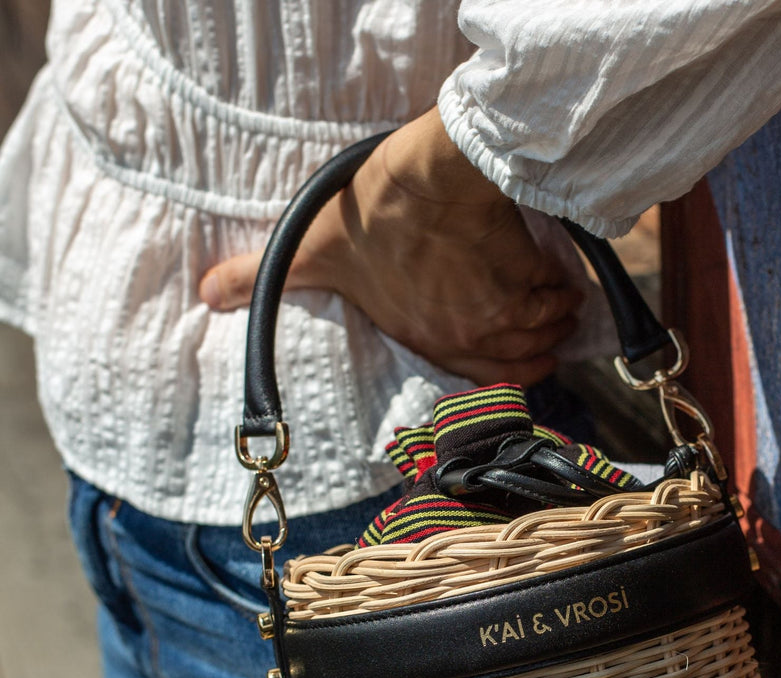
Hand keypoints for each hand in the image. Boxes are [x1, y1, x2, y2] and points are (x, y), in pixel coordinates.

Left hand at [199, 109, 581, 385]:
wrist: (423, 181)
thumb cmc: (367, 218)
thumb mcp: (308, 254)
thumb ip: (256, 277)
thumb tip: (202, 293)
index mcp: (429, 341)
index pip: (489, 378)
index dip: (510, 370)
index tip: (520, 356)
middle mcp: (473, 338)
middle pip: (531, 358)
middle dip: (539, 344)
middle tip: (540, 324)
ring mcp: (508, 311)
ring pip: (551, 328)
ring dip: (554, 316)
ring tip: (553, 298)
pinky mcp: (532, 275)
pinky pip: (562, 294)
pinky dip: (565, 287)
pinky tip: (559, 274)